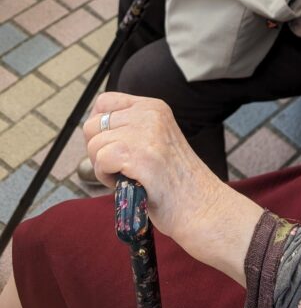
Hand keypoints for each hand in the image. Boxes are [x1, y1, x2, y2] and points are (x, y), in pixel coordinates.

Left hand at [84, 92, 261, 284]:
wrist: (200, 205)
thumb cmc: (173, 180)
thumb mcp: (155, 139)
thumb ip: (130, 128)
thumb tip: (93, 127)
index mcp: (154, 107)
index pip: (105, 102)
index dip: (100, 128)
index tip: (113, 147)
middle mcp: (149, 113)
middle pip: (93, 125)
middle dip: (99, 151)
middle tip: (122, 167)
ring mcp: (146, 132)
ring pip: (94, 145)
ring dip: (104, 167)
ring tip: (129, 176)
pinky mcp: (140, 155)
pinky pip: (101, 160)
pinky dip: (106, 177)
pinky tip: (128, 183)